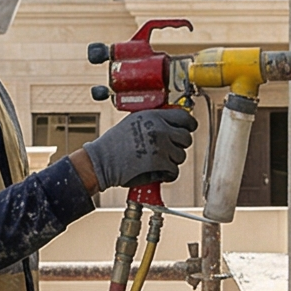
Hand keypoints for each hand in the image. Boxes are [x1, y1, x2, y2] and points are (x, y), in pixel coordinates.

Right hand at [79, 108, 195, 187]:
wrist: (102, 161)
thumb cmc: (114, 143)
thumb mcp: (134, 121)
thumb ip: (154, 120)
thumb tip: (173, 122)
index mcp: (154, 117)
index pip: (184, 118)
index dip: (189, 125)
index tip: (187, 129)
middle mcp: (160, 130)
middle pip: (186, 138)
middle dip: (178, 145)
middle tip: (166, 149)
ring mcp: (161, 147)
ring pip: (181, 156)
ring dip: (171, 160)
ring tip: (155, 159)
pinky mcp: (160, 164)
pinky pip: (174, 171)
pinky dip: (167, 174)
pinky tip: (157, 171)